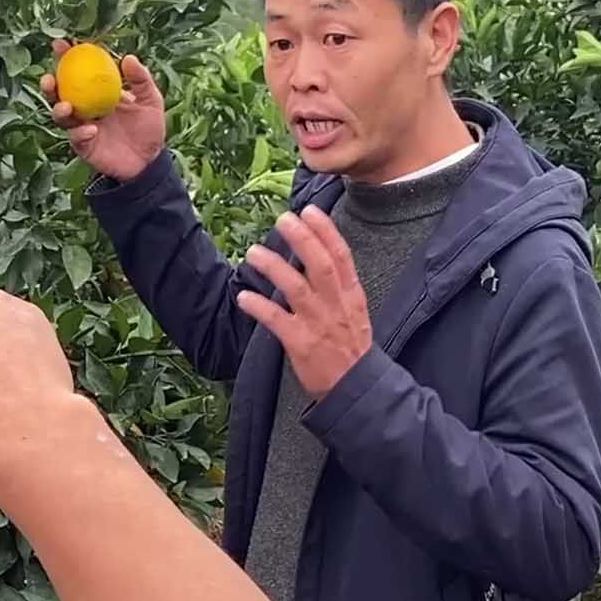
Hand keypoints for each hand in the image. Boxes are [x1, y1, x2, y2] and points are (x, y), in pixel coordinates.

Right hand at [41, 40, 166, 180]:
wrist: (149, 161)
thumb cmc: (149, 128)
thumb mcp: (150, 100)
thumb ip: (141, 80)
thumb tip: (128, 57)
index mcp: (97, 92)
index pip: (78, 71)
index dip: (67, 57)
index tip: (62, 44)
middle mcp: (85, 107)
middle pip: (60, 94)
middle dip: (49, 85)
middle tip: (49, 78)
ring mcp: (82, 127)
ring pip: (61, 116)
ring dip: (59, 110)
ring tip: (66, 107)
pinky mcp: (84, 146)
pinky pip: (76, 138)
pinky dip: (80, 133)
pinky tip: (92, 129)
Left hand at [236, 206, 372, 398]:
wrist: (356, 390)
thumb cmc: (351, 350)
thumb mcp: (355, 313)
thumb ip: (338, 288)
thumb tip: (317, 257)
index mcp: (351, 296)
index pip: (341, 256)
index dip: (326, 232)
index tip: (309, 210)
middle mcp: (336, 306)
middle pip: (320, 265)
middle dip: (302, 239)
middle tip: (283, 219)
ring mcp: (319, 325)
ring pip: (296, 288)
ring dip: (273, 267)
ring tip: (253, 253)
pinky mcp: (302, 344)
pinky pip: (277, 320)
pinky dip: (259, 307)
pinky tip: (243, 296)